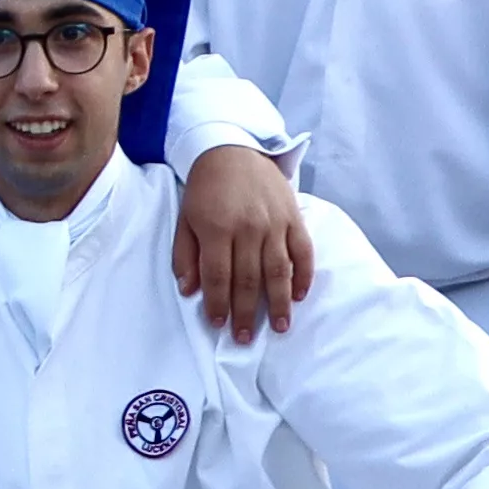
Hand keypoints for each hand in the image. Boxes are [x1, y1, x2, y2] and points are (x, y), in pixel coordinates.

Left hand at [170, 141, 311, 338]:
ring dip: (278, 303)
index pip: (219, 276)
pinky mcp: (294, 217)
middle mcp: (248, 228)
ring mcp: (275, 223)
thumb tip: (189, 290)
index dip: (218, 303)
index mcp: (217, 228)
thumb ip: (185, 255)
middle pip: (249, 279)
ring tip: (279, 327)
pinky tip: (299, 296)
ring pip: (279, 271)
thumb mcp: (185, 219)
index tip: (218, 325)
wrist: (233, 150)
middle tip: (246, 338)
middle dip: (246, 313)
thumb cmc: (205, 189)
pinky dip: (304, 275)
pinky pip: (303, 251)